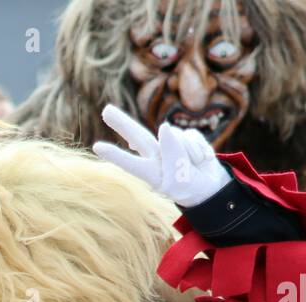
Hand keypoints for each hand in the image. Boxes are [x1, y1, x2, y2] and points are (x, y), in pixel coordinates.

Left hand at [92, 104, 230, 207]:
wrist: (208, 185)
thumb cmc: (188, 186)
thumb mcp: (179, 179)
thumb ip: (173, 154)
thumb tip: (164, 126)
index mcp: (149, 171)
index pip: (130, 163)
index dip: (114, 155)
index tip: (97, 147)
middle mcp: (155, 154)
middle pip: (137, 135)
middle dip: (121, 123)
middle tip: (105, 111)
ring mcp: (170, 143)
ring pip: (176, 136)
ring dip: (189, 153)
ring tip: (192, 167)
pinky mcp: (186, 135)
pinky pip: (191, 135)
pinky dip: (199, 149)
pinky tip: (200, 160)